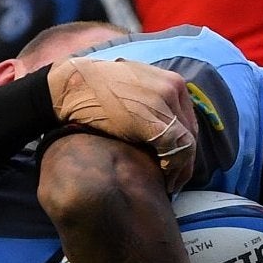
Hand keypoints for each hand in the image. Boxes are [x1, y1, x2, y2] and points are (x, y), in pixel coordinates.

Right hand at [47, 57, 198, 189]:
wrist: (72, 87)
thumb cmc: (95, 91)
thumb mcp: (131, 87)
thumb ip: (150, 101)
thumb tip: (159, 130)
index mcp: (171, 79)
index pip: (188, 119)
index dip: (185, 144)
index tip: (177, 163)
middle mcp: (174, 88)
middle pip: (191, 132)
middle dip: (186, 158)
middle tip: (177, 179)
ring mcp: (167, 104)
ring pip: (188, 142)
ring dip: (182, 167)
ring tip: (172, 183)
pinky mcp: (156, 122)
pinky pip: (177, 149)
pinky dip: (175, 168)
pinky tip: (165, 179)